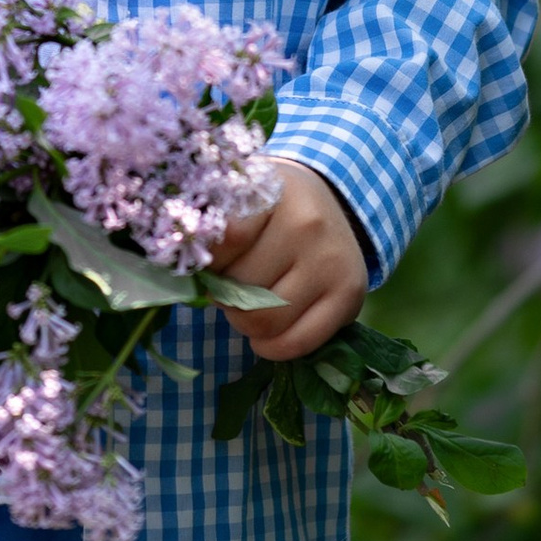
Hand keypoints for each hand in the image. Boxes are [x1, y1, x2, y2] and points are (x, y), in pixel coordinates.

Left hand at [211, 165, 370, 362]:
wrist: (328, 202)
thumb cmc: (271, 206)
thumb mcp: (241, 198)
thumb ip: (213, 230)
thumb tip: (190, 275)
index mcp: (273, 193)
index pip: (227, 238)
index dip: (208, 262)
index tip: (208, 260)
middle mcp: (308, 225)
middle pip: (242, 288)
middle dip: (224, 295)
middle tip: (228, 286)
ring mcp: (332, 263)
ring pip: (265, 320)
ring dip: (244, 322)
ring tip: (247, 305)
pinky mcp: (349, 297)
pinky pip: (297, 344)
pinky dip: (272, 347)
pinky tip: (265, 332)